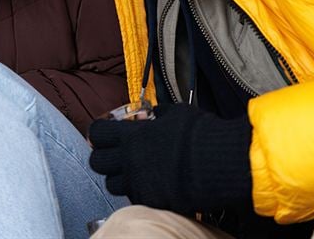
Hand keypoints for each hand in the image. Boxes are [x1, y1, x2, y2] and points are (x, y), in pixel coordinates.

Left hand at [88, 103, 253, 214]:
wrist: (216, 162)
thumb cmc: (198, 134)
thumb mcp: (177, 113)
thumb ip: (160, 114)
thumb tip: (158, 114)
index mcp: (132, 135)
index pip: (97, 133)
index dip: (99, 132)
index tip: (105, 133)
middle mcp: (129, 160)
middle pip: (97, 162)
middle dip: (103, 157)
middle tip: (115, 154)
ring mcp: (137, 183)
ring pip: (112, 185)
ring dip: (120, 178)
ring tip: (134, 171)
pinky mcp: (150, 201)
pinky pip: (135, 198)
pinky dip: (140, 192)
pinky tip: (153, 184)